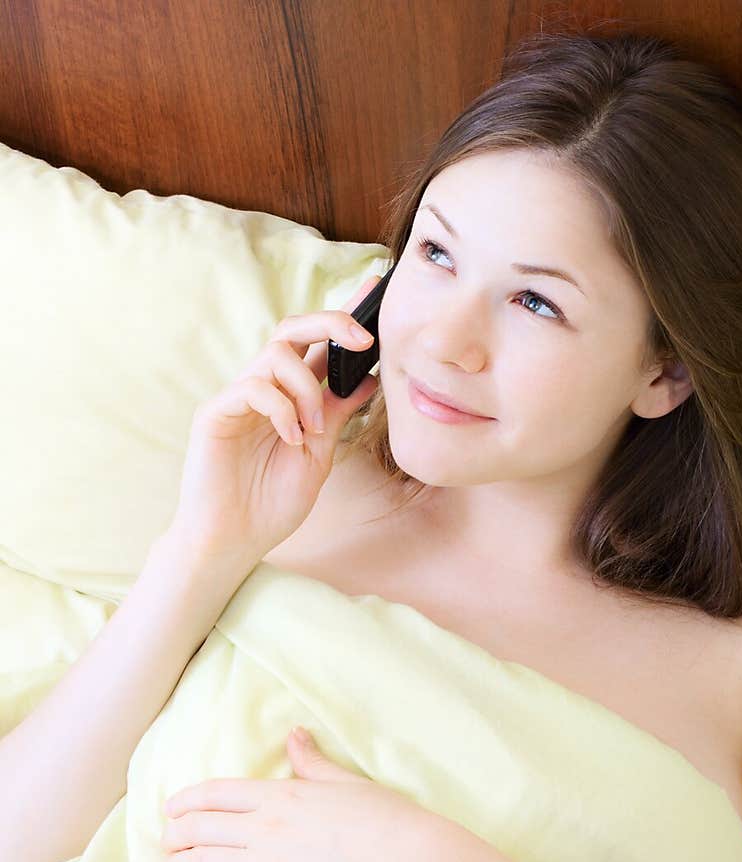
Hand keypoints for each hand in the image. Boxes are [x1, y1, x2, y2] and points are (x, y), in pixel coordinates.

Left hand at [161, 727, 436, 861]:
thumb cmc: (387, 820)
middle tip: (166, 840)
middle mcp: (265, 826)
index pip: (215, 793)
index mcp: (281, 794)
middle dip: (175, 833)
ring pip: (203, 861)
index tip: (171, 807)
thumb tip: (295, 735)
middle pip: (200, 827)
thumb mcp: (346, 782)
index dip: (186, 801)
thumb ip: (312, 762)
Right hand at [169, 276, 381, 565]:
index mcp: (289, 397)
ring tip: (314, 431)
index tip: (376, 291)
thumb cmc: (272, 504)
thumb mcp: (320, 454)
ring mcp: (237, 397)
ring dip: (307, 389)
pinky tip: (292, 439)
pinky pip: (253, 386)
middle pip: (293, 328)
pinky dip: (281, 409)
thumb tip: (371, 378)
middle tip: (363, 341)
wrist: (235, 541)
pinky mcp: (216, 412)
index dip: (344, 316)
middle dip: (331, 323)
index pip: (317, 345)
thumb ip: (338, 413)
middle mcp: (263, 388)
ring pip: (276, 354)